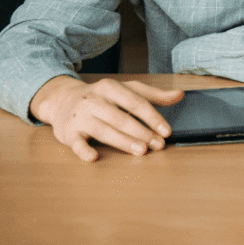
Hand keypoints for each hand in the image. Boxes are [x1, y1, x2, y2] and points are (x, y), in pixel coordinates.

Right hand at [30, 76, 183, 161]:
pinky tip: (94, 157)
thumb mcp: (127, 90)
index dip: (152, 117)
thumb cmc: (103, 97)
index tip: (166, 131)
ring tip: (141, 151)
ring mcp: (80, 116)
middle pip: (121, 117)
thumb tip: (180, 94)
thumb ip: (153, 95)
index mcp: (110, 87)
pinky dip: (84, 150)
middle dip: (142, 132)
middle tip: (158, 145)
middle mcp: (94, 100)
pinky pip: (76, 143)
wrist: (63, 100)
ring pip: (104, 130)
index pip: (135, 102)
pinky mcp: (68, 132)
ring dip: (123, 141)